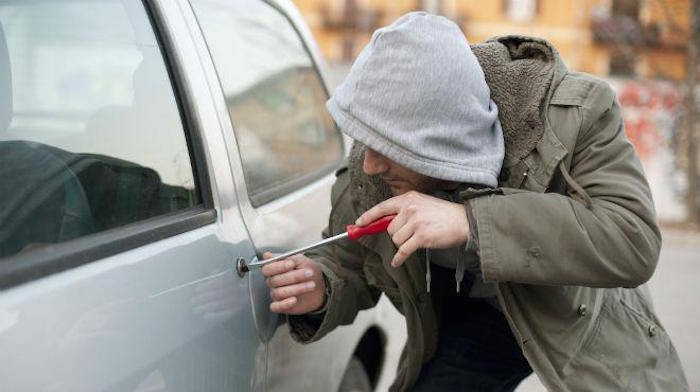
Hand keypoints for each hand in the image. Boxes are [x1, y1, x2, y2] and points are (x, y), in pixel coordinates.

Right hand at [261, 253, 325, 314]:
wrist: (319, 285)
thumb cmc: (307, 271)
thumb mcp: (301, 260)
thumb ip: (286, 258)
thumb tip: (267, 255)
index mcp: (274, 270)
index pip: (268, 269)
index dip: (278, 267)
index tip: (292, 264)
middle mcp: (273, 282)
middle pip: (275, 280)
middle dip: (294, 277)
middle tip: (309, 273)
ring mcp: (276, 294)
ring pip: (279, 293)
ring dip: (297, 289)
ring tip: (311, 285)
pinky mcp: (281, 306)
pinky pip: (276, 307)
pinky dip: (284, 304)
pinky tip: (294, 300)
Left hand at [355, 191, 469, 266]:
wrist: (464, 221)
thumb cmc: (443, 215)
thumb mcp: (423, 204)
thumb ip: (405, 211)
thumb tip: (385, 224)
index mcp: (409, 198)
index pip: (382, 207)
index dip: (368, 216)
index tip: (358, 223)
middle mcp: (410, 208)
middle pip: (389, 228)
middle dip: (397, 234)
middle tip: (412, 233)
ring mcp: (416, 222)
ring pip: (396, 240)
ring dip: (404, 244)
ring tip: (418, 239)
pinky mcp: (421, 237)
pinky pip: (403, 251)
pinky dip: (399, 258)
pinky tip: (397, 261)